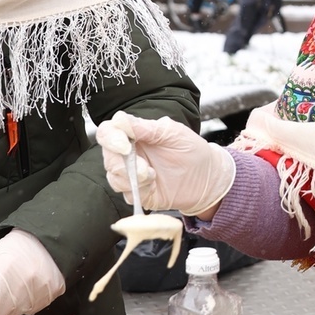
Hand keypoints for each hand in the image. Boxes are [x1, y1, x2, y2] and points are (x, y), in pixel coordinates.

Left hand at [0, 230, 65, 314]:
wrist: (44, 240)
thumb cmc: (13, 248)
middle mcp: (18, 291)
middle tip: (0, 287)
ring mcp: (36, 295)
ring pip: (15, 313)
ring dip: (11, 304)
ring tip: (16, 283)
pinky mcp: (50, 296)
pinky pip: (31, 309)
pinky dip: (27, 301)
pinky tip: (29, 285)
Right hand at [95, 112, 235, 217]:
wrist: (207, 176)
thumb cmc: (191, 150)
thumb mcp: (172, 132)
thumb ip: (145, 127)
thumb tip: (120, 120)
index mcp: (134, 135)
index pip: (107, 132)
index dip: (110, 138)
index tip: (125, 145)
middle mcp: (129, 154)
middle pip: (108, 157)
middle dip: (123, 164)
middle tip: (145, 166)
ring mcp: (132, 175)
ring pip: (114, 178)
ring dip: (132, 178)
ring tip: (153, 175)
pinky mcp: (138, 193)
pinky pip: (127, 194)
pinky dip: (139, 191)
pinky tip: (153, 185)